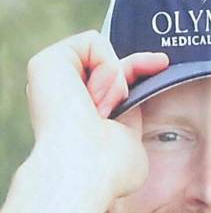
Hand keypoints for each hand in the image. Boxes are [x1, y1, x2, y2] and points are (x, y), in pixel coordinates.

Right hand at [26, 31, 168, 199]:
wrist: (86, 171)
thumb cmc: (109, 170)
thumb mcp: (129, 138)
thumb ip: (129, 118)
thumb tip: (134, 105)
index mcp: (77, 112)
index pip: (112, 78)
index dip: (139, 67)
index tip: (162, 62)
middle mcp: (61, 92)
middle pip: (108, 60)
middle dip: (133, 67)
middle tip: (130, 97)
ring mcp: (51, 77)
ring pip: (101, 50)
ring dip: (115, 79)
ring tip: (102, 110)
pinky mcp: (45, 62)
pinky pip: (92, 41)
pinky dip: (106, 66)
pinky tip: (95, 96)